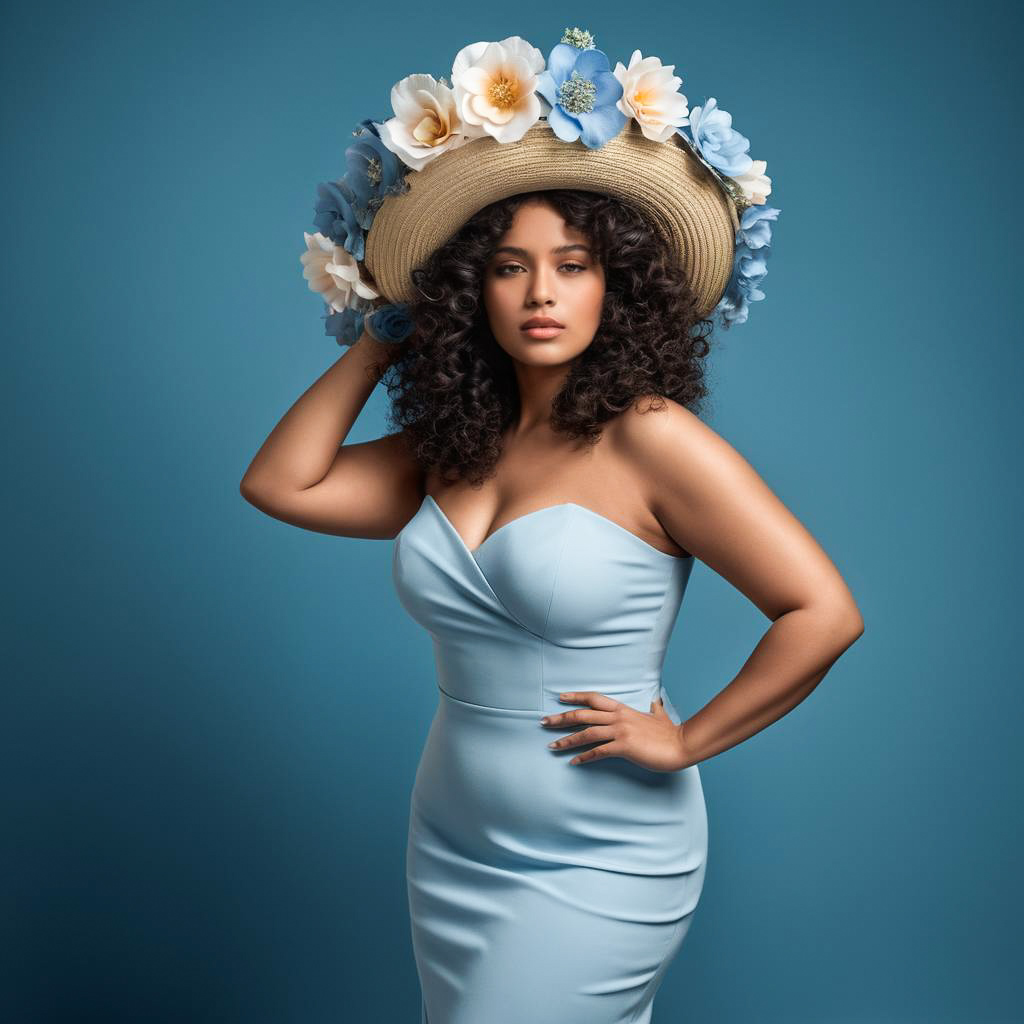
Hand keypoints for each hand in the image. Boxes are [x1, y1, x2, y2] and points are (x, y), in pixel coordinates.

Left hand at [541, 691, 690, 772]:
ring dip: (566, 740)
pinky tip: (573, 762)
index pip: (593, 698)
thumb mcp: (660, 716)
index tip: (560, 698)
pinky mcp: (624, 747)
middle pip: (582, 714)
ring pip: (586, 733)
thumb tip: (655, 702)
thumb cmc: (671, 733)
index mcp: (623, 709)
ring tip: (551, 746)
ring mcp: (620, 731)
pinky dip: (584, 757)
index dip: (575, 697)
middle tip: (543, 722)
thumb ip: (655, 708)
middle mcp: (618, 718)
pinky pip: (598, 752)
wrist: (681, 744)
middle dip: (560, 718)